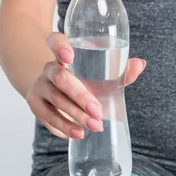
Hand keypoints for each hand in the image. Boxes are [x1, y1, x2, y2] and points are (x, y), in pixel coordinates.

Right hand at [26, 32, 145, 139]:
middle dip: (80, 95)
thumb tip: (140, 64)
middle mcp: (49, 67)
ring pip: (55, 100)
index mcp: (63, 53)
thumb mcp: (100, 74)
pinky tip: (76, 134)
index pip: (55, 41)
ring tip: (95, 127)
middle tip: (98, 111)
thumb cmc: (83, 79)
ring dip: (75, 116)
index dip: (59, 46)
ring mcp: (40, 85)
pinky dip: (62, 127)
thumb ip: (120, 70)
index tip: (69, 55)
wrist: (55, 90)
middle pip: (60, 78)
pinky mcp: (35, 103)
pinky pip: (46, 117)